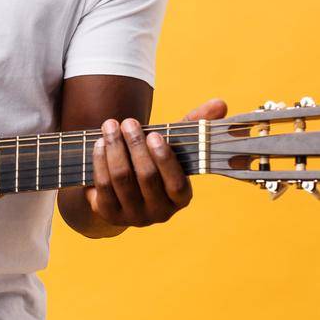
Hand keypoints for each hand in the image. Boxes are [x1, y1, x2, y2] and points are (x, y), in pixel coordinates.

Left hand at [85, 99, 227, 227]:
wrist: (123, 192)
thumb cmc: (154, 162)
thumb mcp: (173, 146)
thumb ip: (195, 125)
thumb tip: (220, 103)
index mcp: (181, 199)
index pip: (176, 184)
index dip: (164, 160)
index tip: (154, 134)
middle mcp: (159, 213)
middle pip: (146, 177)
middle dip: (135, 146)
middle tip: (127, 122)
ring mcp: (133, 216)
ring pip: (121, 179)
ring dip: (114, 149)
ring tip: (110, 126)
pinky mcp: (110, 214)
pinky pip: (103, 185)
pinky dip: (100, 161)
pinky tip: (99, 143)